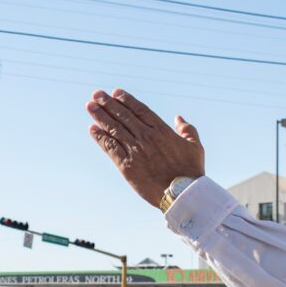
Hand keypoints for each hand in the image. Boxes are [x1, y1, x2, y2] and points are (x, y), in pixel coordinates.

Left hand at [86, 88, 204, 207]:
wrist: (183, 194)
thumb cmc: (191, 172)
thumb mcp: (195, 147)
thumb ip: (188, 130)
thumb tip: (179, 118)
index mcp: (162, 130)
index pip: (140, 110)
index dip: (126, 100)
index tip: (116, 92)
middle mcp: (146, 137)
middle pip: (123, 116)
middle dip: (108, 104)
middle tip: (96, 94)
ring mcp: (135, 151)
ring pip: (114, 129)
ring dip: (100, 116)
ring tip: (90, 106)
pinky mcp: (127, 165)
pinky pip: (110, 148)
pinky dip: (100, 138)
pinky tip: (92, 129)